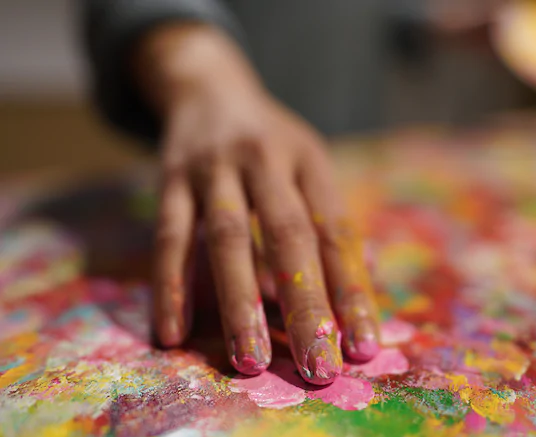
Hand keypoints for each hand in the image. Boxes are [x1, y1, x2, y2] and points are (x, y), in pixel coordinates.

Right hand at [133, 24, 379, 384]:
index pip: (336, 231)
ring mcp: (214, 167)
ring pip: (227, 237)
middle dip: (305, 304)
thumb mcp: (307, 166)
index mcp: (310, 160)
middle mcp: (265, 159)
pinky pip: (168, 237)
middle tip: (317, 366)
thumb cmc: (271, 144)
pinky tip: (171, 333)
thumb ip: (326, 222)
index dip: (352, 290)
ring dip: (239, 302)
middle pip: (289, 235)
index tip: (363, 347)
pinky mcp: (170, 178)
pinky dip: (170, 286)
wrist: (209, 88)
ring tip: (249, 361)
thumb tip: (358, 293)